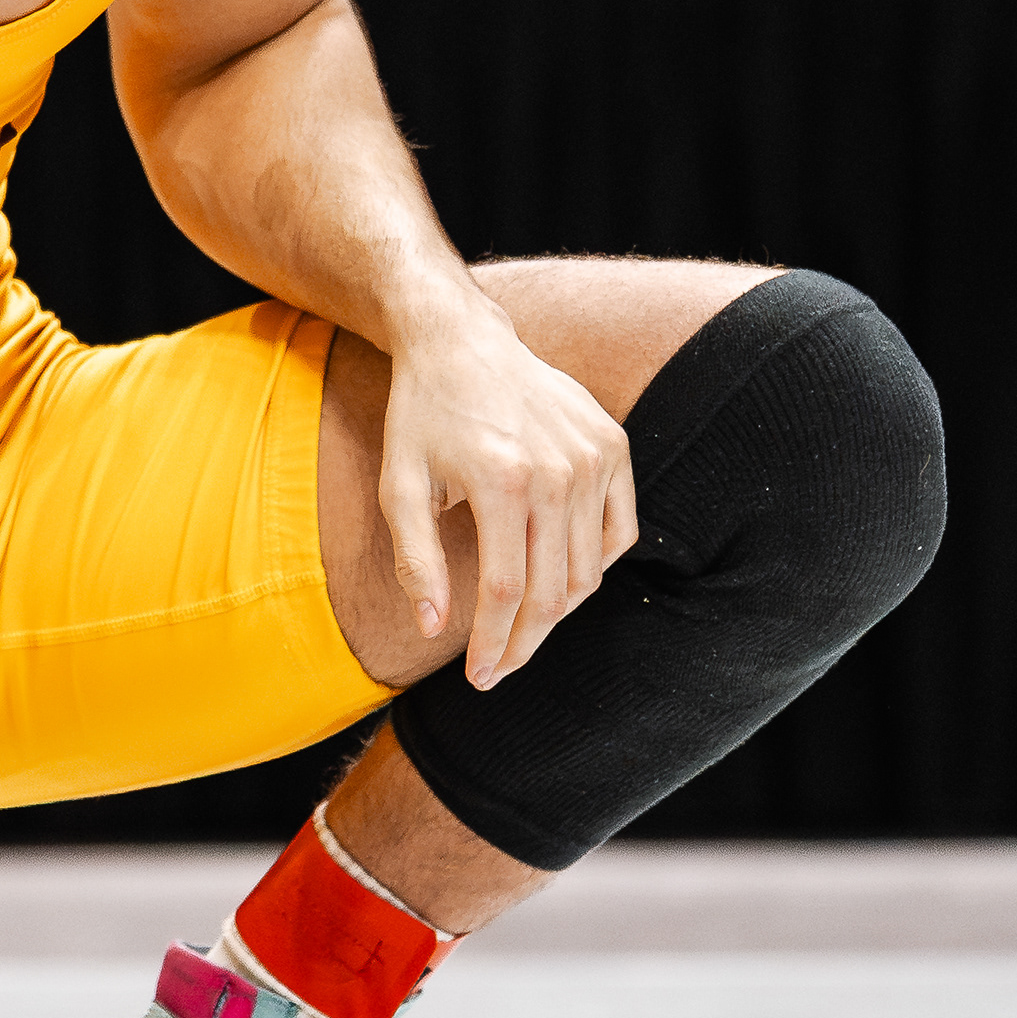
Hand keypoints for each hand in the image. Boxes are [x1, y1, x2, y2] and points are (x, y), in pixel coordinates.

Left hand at [372, 298, 634, 690]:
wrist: (461, 341)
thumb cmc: (421, 415)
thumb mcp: (399, 483)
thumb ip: (415, 558)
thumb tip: (431, 628)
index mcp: (501, 479)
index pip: (506, 590)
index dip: (494, 642)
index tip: (480, 676)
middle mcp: (559, 471)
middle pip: (552, 589)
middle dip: (524, 641)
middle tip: (499, 668)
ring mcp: (594, 459)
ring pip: (589, 570)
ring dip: (556, 611)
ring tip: (519, 628)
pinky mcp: (614, 448)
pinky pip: (617, 533)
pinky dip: (592, 567)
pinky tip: (558, 582)